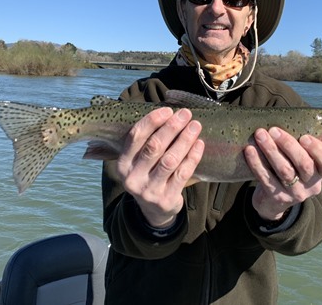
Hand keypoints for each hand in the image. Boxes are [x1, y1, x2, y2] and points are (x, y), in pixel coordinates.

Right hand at [116, 107, 203, 227]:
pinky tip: (199, 144)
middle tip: (186, 114)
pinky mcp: (166, 199)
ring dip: (184, 140)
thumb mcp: (139, 161)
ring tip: (195, 125)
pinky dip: (192, 156)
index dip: (152, 121)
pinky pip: (182, 173)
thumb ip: (147, 141)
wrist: (154, 211)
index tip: (168, 110)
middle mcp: (133, 178)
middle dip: (171, 127)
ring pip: (170, 160)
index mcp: (123, 164)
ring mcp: (149, 190)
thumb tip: (170, 113)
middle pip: (154, 147)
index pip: (135, 137)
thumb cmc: (149, 175)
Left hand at [244, 127, 321, 221]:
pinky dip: (257, 163)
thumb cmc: (289, 168)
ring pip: (284, 170)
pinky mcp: (276, 198)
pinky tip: (249, 150)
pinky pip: (266, 178)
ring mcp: (294, 193)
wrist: (273, 200)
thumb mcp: (300, 160)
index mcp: (320, 172)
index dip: (318, 150)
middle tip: (274, 130)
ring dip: (271, 150)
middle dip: (288, 145)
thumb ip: (299, 144)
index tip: (304, 137)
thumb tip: (286, 116)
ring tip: (260, 135)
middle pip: (304, 164)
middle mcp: (311, 185)